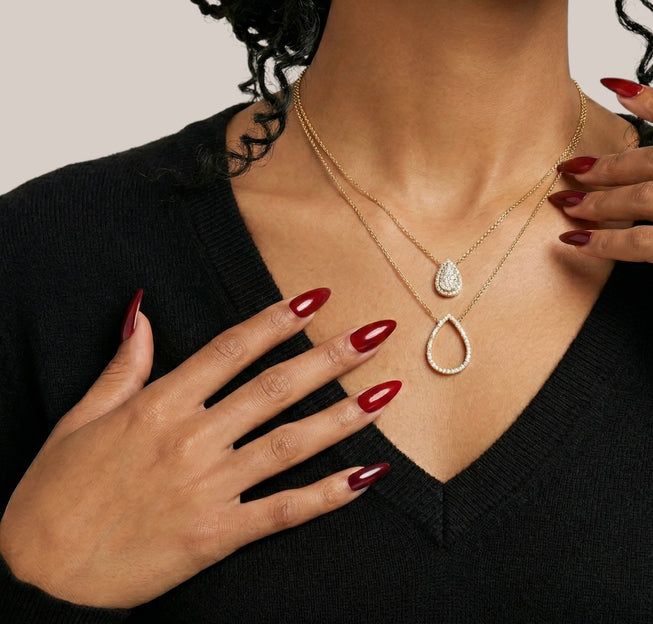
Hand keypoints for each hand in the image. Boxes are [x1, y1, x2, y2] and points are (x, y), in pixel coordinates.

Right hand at [0, 289, 397, 608]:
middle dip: (331, 357)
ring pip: (291, 443)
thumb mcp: (81, 418)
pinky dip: (329, 494)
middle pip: (275, 388)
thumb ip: (123, 366)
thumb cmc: (54, 495)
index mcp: (159, 405)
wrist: (40, 579)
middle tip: (377, 333)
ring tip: (387, 391)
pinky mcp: (217, 535)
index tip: (316, 298)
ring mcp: (209, 487)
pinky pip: (284, 511)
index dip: (277, 320)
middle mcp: (192, 439)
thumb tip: (142, 313)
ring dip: (344, 415)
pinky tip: (368, 475)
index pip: (231, 349)